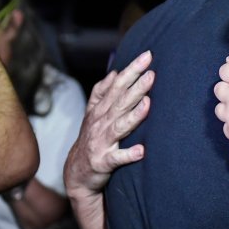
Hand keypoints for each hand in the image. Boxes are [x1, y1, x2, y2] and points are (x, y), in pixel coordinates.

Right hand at [63, 51, 153, 199]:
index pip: (117, 85)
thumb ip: (102, 92)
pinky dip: (128, 155)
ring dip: (134, 116)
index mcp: (100, 110)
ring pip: (119, 126)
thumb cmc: (91, 139)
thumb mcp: (93, 114)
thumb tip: (114, 72)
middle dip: (136, 87)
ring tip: (148, 104)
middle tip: (152, 74)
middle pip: (120, 102)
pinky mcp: (103, 162)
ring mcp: (101, 142)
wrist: (76, 173)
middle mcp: (100, 123)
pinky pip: (116, 158)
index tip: (147, 55)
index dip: (131, 70)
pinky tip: (141, 151)